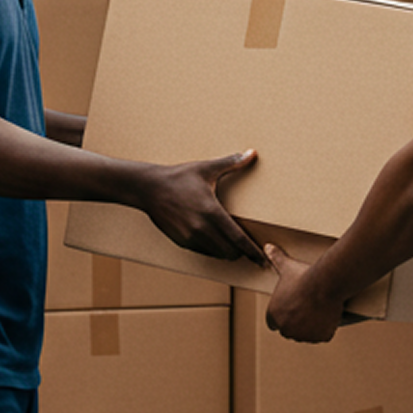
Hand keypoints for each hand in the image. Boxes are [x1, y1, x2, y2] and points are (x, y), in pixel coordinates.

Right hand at [143, 151, 268, 264]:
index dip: (253, 252)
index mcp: (212, 212)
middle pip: (230, 252)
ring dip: (227, 252)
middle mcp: (202, 228)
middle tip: (251, 250)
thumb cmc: (179, 177)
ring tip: (235, 247)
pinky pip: (203, 252)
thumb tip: (252, 153)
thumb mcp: (206, 168)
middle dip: (242, 252)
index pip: (238, 239)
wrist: (148, 188)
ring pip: (217, 254)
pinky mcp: (181, 241)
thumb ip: (232, 163)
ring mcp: (190, 237)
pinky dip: (213, 250)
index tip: (263, 260)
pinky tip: (216, 242)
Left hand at [264, 244, 344, 342]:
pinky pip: (323, 335)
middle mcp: (286, 329)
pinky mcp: (321, 337)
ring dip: (312, 327)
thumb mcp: (287, 267)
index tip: (295, 307)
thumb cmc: (304, 275)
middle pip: (291, 330)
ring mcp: (304, 335)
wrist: (325, 282)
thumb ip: (275, 259)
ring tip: (319, 310)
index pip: (274, 323)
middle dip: (298, 322)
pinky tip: (329, 315)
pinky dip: (326, 329)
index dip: (285, 315)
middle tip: (309, 307)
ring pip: (308, 334)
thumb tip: (267, 246)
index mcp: (274, 316)